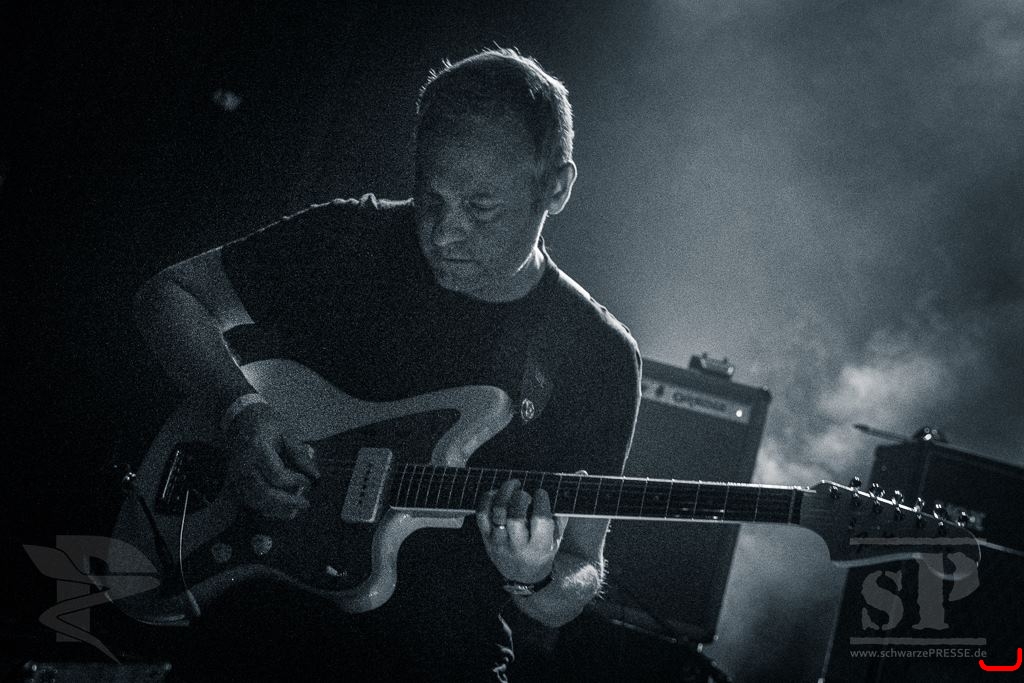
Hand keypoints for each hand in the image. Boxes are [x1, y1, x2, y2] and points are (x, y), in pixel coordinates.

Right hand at [222, 401, 319, 518]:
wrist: (241, 420)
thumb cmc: (267, 424)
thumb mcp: (287, 432)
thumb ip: (299, 454)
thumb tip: (315, 475)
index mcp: (258, 450)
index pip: (277, 475)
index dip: (294, 481)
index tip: (308, 481)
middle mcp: (244, 466)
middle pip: (264, 493)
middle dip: (287, 502)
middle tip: (305, 503)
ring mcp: (237, 476)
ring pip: (256, 501)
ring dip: (277, 509)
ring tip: (295, 510)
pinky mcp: (235, 483)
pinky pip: (250, 502)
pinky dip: (266, 509)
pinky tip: (281, 509)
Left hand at [476, 478, 566, 583]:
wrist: (522, 575)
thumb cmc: (543, 548)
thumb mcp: (558, 534)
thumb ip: (565, 507)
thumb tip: (580, 474)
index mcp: (539, 547)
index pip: (540, 521)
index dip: (541, 502)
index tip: (541, 492)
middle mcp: (518, 547)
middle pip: (515, 517)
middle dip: (520, 498)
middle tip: (524, 491)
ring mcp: (499, 543)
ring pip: (497, 513)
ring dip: (504, 494)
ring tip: (513, 485)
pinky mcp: (486, 538)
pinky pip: (481, 515)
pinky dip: (488, 499)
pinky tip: (497, 493)